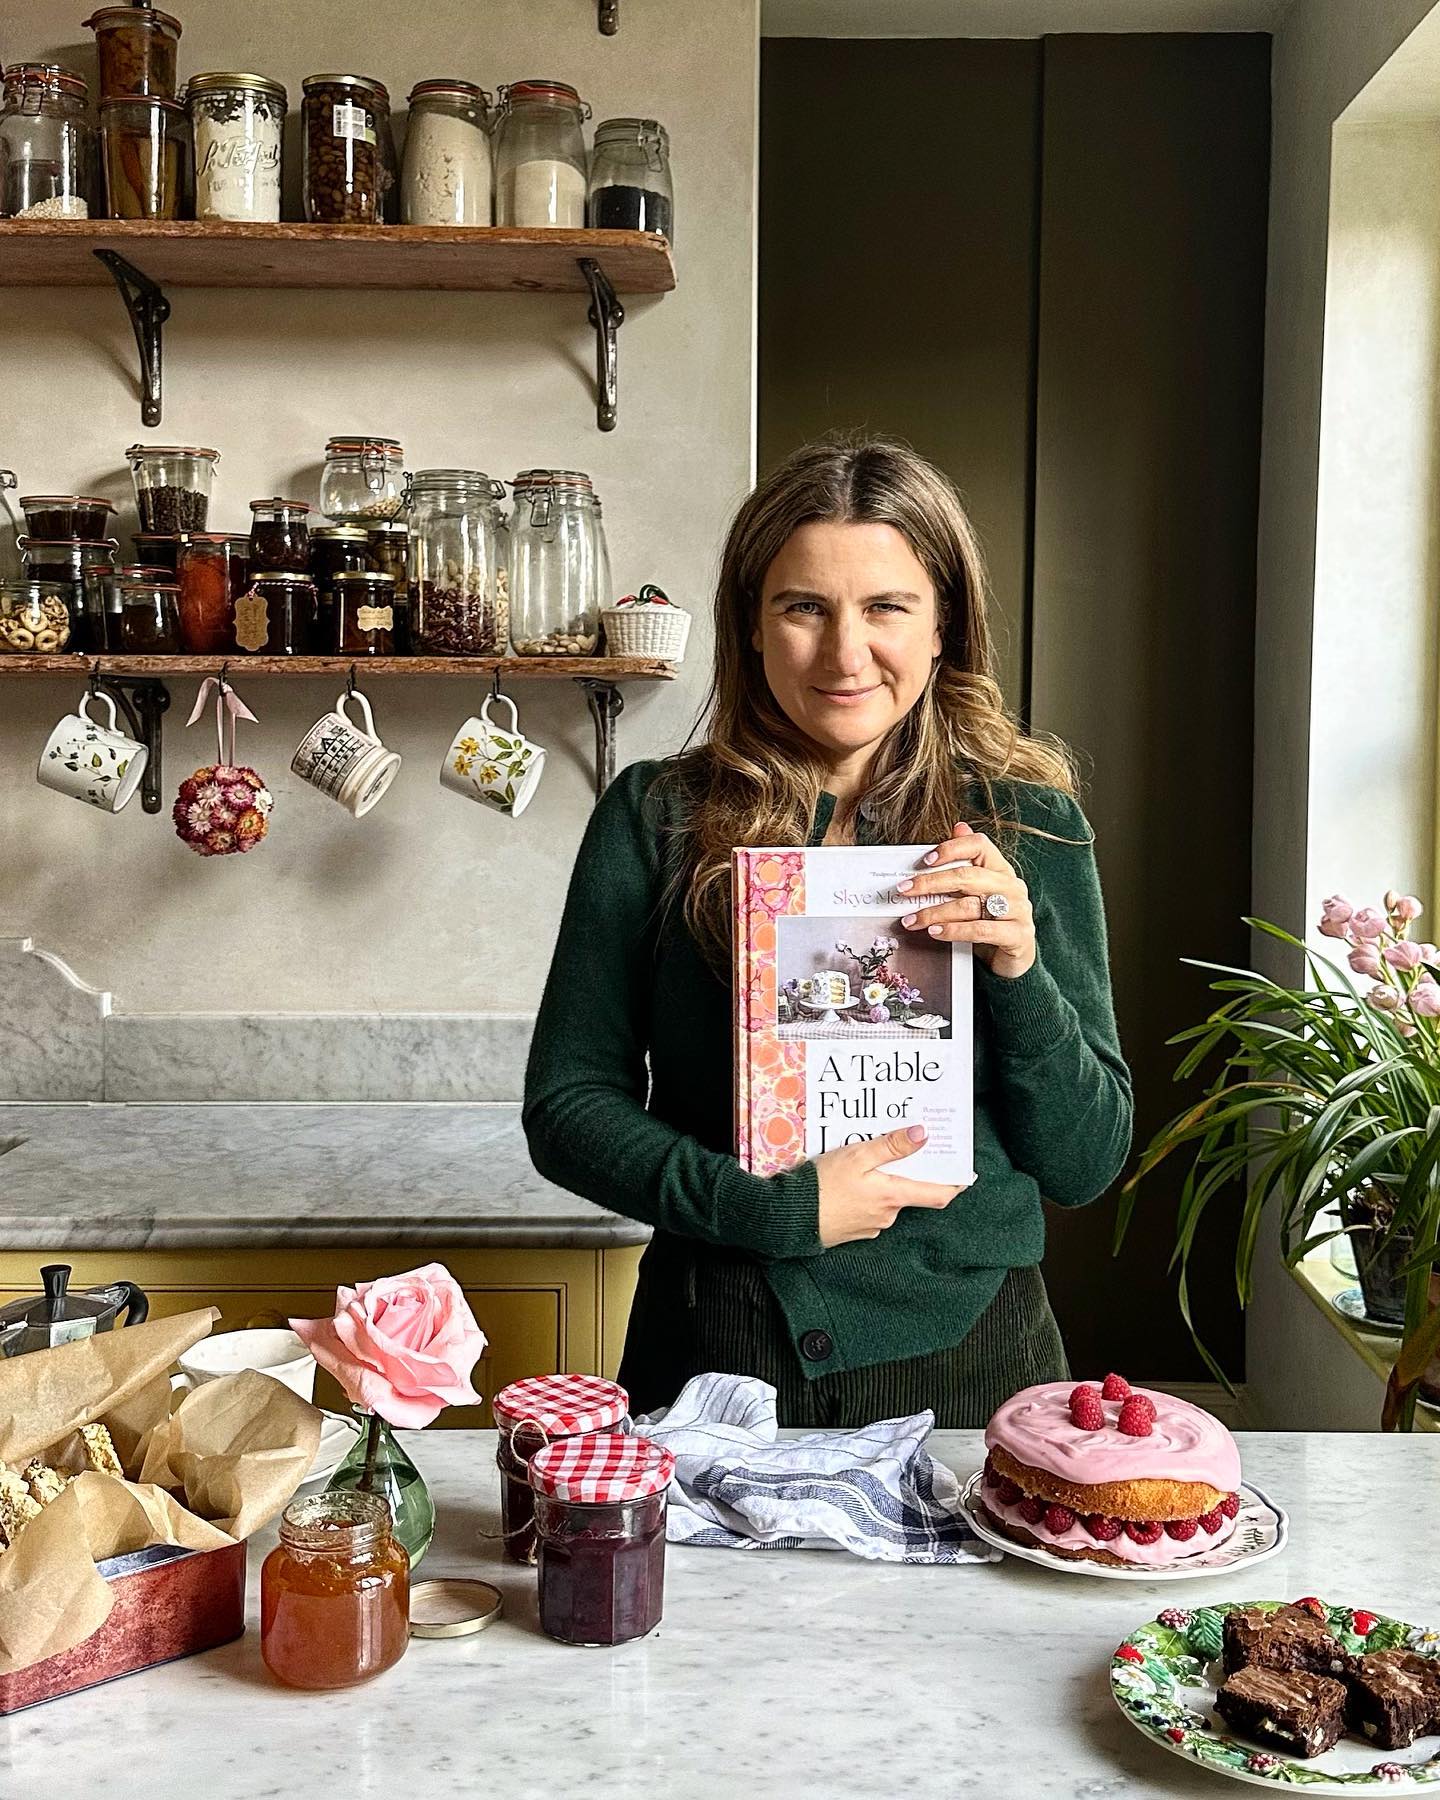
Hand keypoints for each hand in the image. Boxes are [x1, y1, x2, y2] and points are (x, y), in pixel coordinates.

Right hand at [814, 1125, 965, 1247]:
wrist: (789, 1218)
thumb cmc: (822, 1185)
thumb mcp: (856, 1156)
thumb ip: (890, 1146)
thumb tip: (922, 1135)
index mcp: (892, 1196)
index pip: (938, 1195)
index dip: (954, 1184)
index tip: (964, 1172)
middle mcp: (887, 1215)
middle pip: (909, 1192)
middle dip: (906, 1173)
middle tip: (898, 1149)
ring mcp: (870, 1226)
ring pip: (886, 1200)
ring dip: (881, 1183)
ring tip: (863, 1162)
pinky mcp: (853, 1230)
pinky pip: (868, 1209)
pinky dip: (865, 1195)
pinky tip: (847, 1182)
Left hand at [895, 821, 1036, 979]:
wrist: (1015, 959)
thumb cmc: (991, 923)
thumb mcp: (976, 894)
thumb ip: (966, 865)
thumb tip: (958, 827)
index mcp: (1001, 870)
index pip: (979, 845)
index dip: (952, 848)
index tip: (924, 860)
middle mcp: (1012, 886)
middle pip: (968, 876)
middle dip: (931, 882)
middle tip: (905, 890)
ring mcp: (1018, 910)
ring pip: (970, 905)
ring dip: (935, 912)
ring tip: (912, 920)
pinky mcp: (1018, 935)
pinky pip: (980, 930)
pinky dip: (954, 930)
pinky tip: (935, 932)